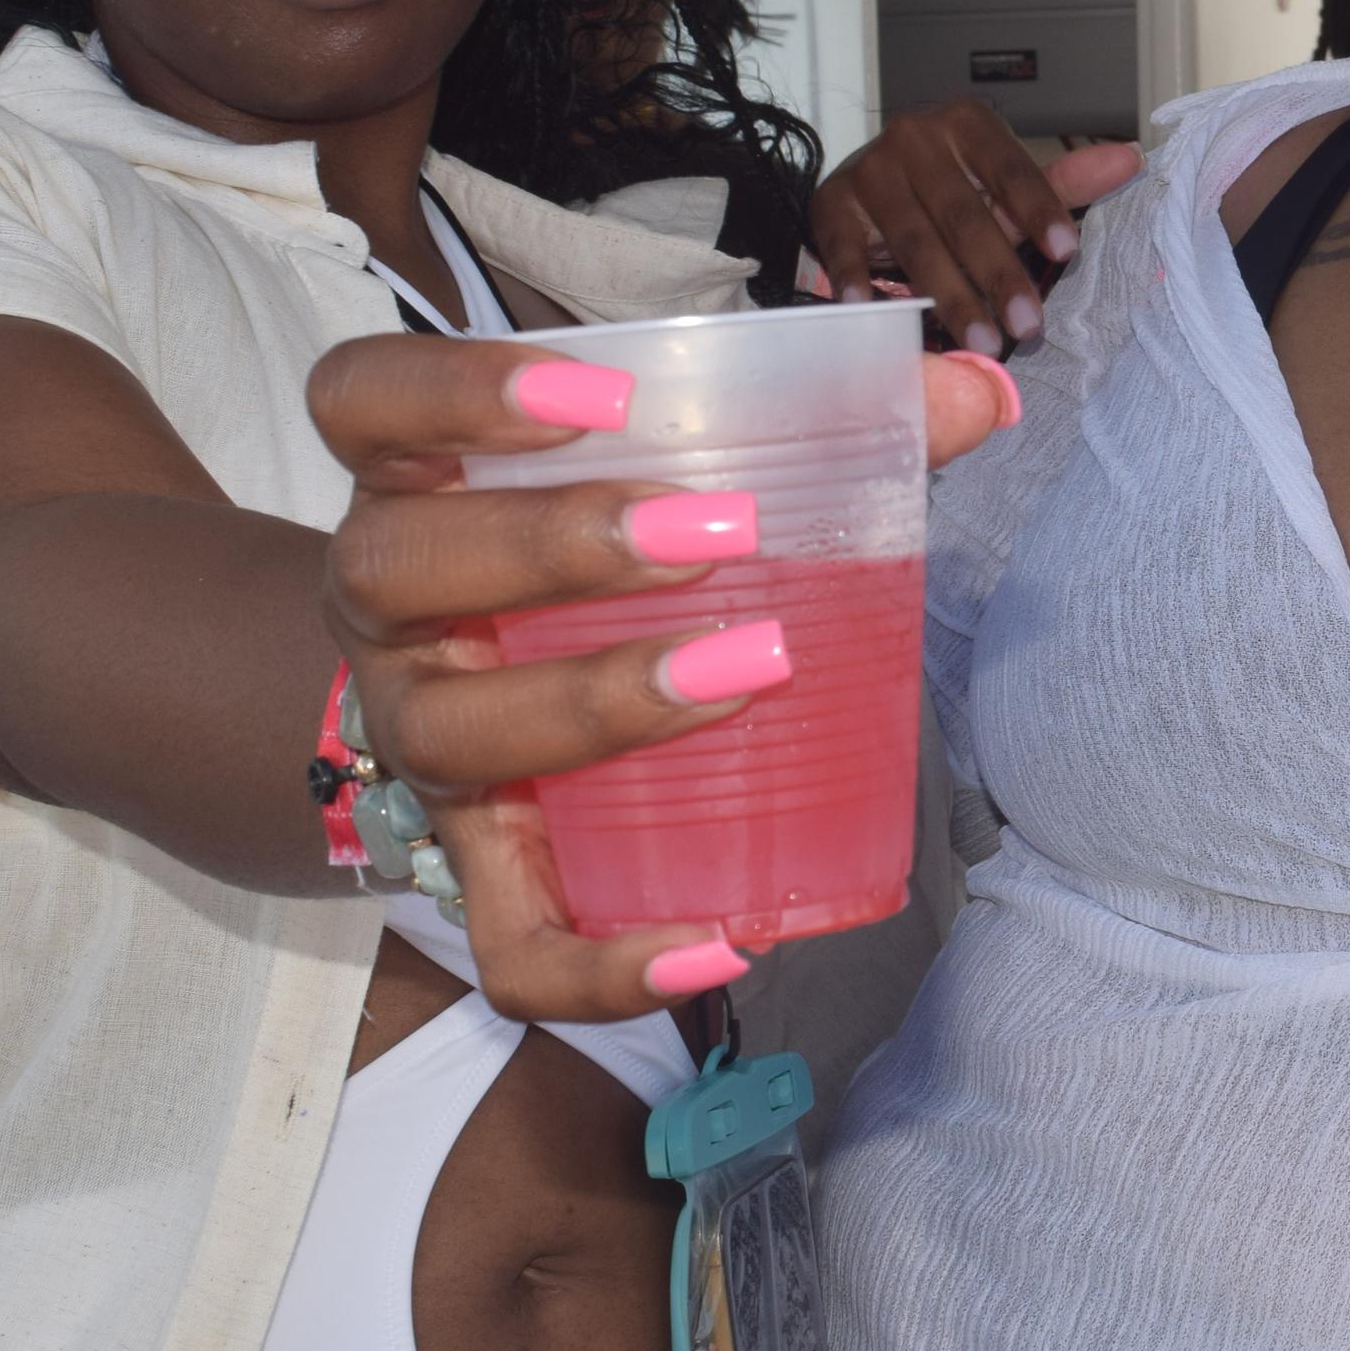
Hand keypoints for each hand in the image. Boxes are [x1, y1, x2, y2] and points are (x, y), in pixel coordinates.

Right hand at [307, 329, 1017, 1020]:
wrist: (511, 681)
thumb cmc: (615, 552)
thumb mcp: (696, 470)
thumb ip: (835, 424)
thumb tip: (985, 393)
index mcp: (421, 477)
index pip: (364, 399)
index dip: (452, 386)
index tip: (600, 392)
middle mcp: (388, 604)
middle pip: (398, 562)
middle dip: (552, 544)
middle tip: (716, 534)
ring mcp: (419, 735)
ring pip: (451, 733)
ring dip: (594, 704)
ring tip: (740, 675)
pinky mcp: (474, 865)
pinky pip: (507, 942)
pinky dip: (601, 964)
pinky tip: (715, 948)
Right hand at [808, 100, 1144, 355]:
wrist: (870, 186)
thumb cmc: (951, 190)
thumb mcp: (1006, 184)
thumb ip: (1064, 181)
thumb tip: (1132, 160)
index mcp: (966, 124)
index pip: (1011, 169)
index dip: (1038, 210)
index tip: (1067, 253)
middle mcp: (914, 137)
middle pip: (964, 214)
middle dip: (999, 274)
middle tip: (1029, 325)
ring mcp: (869, 171)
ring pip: (915, 240)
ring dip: (948, 294)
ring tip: (981, 339)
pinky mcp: (831, 206)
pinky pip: (845, 248)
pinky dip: (857, 280)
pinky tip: (873, 311)